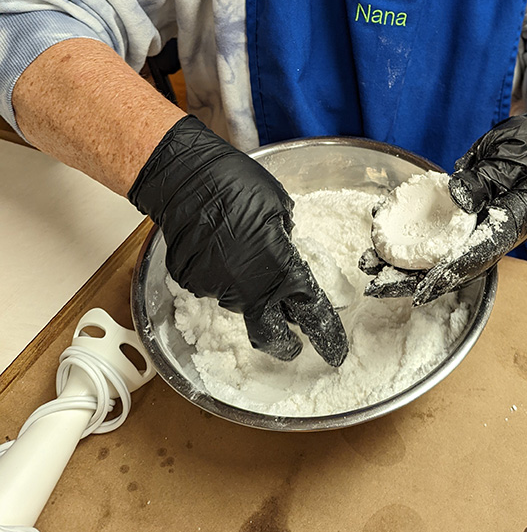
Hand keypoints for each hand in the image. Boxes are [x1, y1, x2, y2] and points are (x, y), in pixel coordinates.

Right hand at [128, 115, 347, 366]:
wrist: (187, 179)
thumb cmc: (238, 185)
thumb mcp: (279, 209)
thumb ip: (286, 241)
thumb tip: (283, 250)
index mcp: (280, 270)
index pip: (311, 312)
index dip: (326, 334)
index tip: (335, 351)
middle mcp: (249, 290)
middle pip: (271, 333)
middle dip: (286, 345)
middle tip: (295, 345)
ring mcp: (217, 290)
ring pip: (243, 302)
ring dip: (251, 291)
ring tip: (244, 254)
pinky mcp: (193, 284)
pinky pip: (216, 286)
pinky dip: (224, 274)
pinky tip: (220, 248)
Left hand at [361, 111, 526, 304]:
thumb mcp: (513, 158)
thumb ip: (486, 179)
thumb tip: (459, 197)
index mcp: (513, 223)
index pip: (480, 254)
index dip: (450, 272)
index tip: (422, 286)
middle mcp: (494, 233)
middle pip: (453, 266)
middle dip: (414, 280)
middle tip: (378, 287)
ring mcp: (478, 227)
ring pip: (439, 254)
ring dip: (404, 264)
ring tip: (369, 266)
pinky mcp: (464, 218)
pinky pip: (435, 235)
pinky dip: (409, 240)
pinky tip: (380, 239)